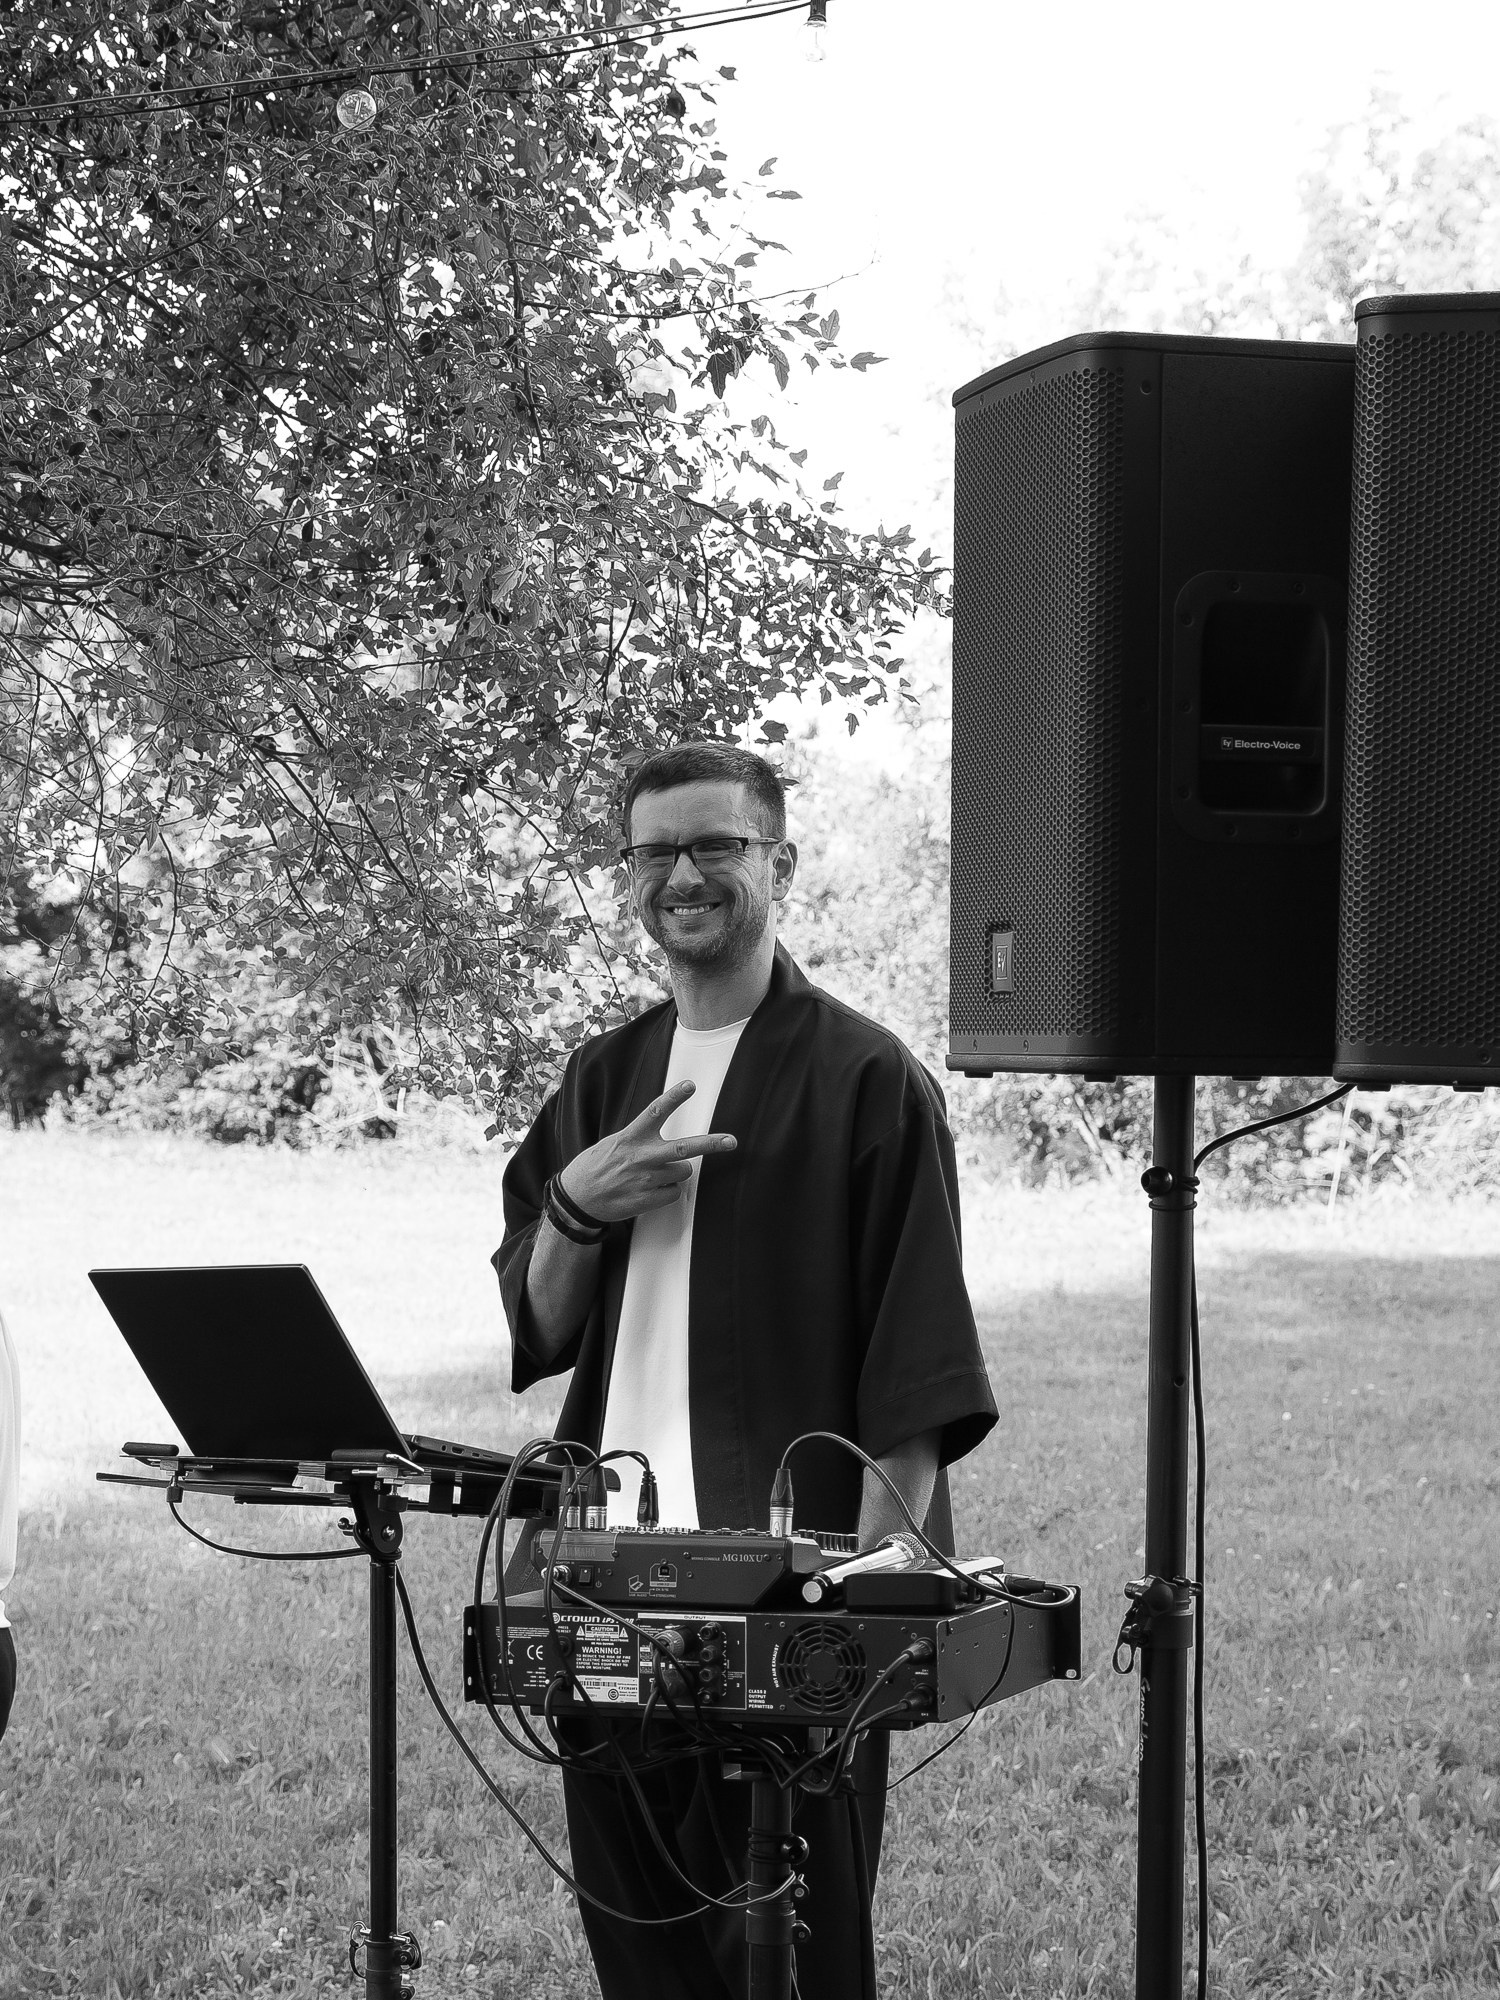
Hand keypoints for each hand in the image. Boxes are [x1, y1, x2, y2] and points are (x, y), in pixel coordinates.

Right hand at [556, 1081, 736, 1223]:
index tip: (690, 1086)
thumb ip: (640, 1139)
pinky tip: (650, 1191)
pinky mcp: (648, 1200)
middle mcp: (641, 1156)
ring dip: (676, 1171)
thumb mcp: (613, 1144)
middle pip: (684, 1147)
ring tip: (654, 1174)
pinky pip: (675, 1193)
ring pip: (683, 1171)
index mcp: (630, 1137)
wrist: (577, 1199)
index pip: (655, 1112)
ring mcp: (646, 1179)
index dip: (674, 1097)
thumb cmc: (596, 1167)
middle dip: (711, 1144)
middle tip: (731, 1141)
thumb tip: (669, 1145)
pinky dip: (668, 1191)